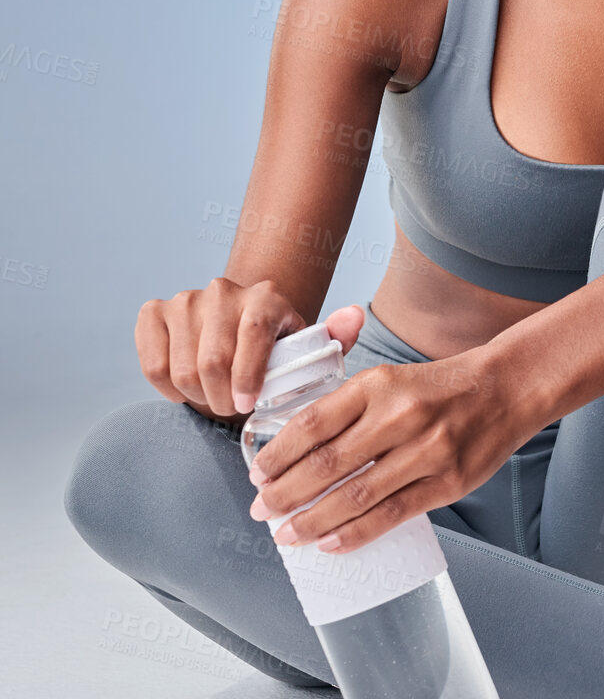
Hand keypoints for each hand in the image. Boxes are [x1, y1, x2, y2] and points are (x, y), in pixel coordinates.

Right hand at [135, 278, 365, 421]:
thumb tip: (355, 316)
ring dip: (198, 396)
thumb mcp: (308, 348)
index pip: (253, 334)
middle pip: (212, 360)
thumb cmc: (277, 349)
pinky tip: (186, 389)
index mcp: (266, 297)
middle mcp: (222, 290)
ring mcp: (185, 299)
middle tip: (234, 408)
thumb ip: (336, 337)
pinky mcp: (154, 312)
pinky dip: (168, 389)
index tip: (248, 405)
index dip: (248, 376)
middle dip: (223, 398)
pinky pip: (153, 364)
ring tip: (216, 398)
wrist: (238, 332)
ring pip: (182, 368)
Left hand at [245, 347, 542, 553]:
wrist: (506, 389)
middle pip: (327, 463)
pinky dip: (356, 533)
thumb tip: (295, 451)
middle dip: (285, 493)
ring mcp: (427, 451)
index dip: (279, 453)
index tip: (258, 473)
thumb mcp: (389, 379)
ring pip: (356, 495)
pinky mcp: (448, 482)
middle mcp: (400, 416)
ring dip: (314, 521)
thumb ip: (347, 407)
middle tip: (262, 511)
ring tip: (288, 535)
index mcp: (378, 385)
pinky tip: (331, 544)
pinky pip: (393, 514)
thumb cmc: (439, 388)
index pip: (313, 423)